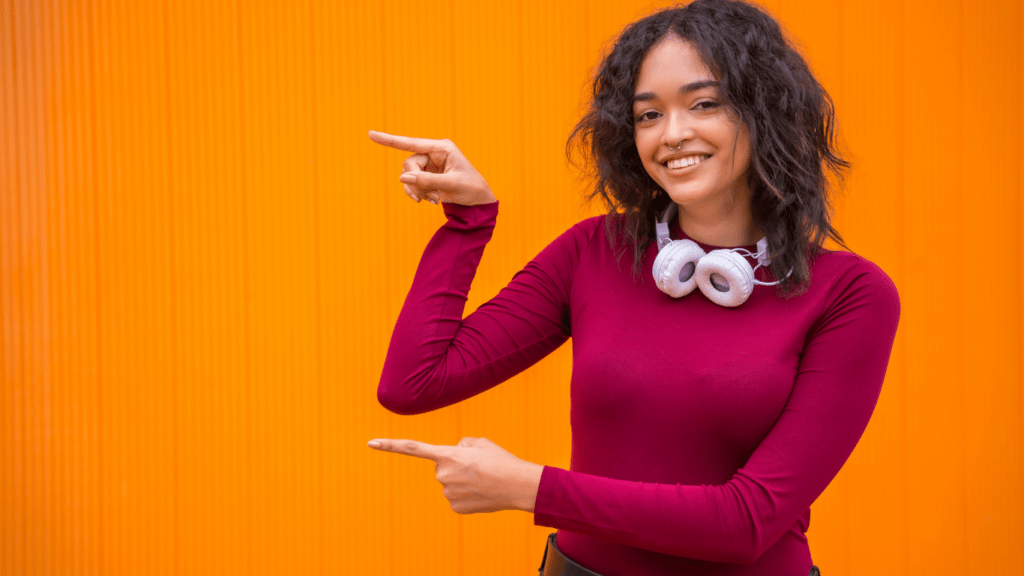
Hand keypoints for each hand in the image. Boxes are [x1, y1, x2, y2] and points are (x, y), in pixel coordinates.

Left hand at [367, 436, 542, 513]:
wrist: (517, 485)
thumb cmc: (500, 460)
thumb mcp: (479, 442)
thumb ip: (460, 445)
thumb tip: (454, 455)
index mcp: (447, 454)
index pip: (412, 448)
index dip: (390, 445)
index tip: (370, 443)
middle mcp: (442, 474)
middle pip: (441, 467)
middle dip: (454, 465)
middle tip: (476, 467)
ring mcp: (447, 493)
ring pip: (449, 483)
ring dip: (462, 480)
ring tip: (481, 479)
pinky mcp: (454, 507)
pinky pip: (455, 497)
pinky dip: (466, 494)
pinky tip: (480, 492)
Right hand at [368, 130, 496, 205]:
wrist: (478, 201)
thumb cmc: (471, 188)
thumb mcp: (451, 185)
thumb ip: (427, 181)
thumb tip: (403, 178)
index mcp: (442, 148)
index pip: (411, 142)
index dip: (390, 140)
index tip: (371, 134)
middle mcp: (433, 153)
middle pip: (409, 164)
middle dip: (415, 182)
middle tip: (428, 197)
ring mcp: (429, 165)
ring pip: (408, 175)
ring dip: (417, 190)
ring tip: (433, 200)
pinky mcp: (427, 176)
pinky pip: (412, 183)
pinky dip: (418, 193)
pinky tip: (430, 201)